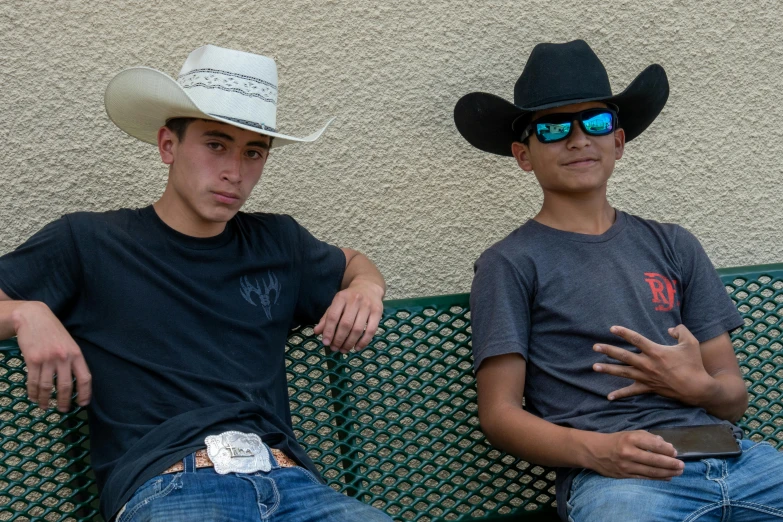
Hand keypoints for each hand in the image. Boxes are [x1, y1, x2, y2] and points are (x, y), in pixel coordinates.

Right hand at [14, 301, 90, 411]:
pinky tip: (34, 397)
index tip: (83, 404)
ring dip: (46, 400)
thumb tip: (74, 380)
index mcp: (76, 354)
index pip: (85, 378)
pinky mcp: (33, 360)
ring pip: (48, 387)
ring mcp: (48, 359)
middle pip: (66, 386)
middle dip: (64, 401)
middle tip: (63, 410)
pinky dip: (33, 392)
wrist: (34, 317)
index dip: (85, 393)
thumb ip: (72, 359)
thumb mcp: (69, 343)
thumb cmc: (53, 331)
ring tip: (45, 406)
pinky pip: (33, 382)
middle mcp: (64, 358)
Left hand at [313, 281, 383, 353]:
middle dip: (339, 339)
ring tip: (344, 350)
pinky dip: (363, 342)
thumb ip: (326, 318)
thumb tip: (317, 332)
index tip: (326, 343)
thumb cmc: (349, 298)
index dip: (328, 331)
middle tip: (335, 349)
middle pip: (346, 324)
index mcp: (341, 297)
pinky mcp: (378, 312)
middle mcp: (355, 300)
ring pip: (358, 329)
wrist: (368, 286)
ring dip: (350, 343)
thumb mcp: (336, 304)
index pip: (333, 316)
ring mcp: (367, 306)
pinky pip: (371, 330)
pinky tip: (357, 348)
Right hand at [584, 430, 683, 479]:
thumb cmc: (616, 440)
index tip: (675, 452)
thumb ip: (648, 437)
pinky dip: (658, 478)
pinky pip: (645, 478)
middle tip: (682, 465)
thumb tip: (666, 446)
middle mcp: (629, 452)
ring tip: (678, 472)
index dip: (667, 449)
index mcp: (631, 438)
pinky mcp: (625, 475)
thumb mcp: (630, 433)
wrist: (595, 451)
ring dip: (668, 472)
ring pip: (652, 471)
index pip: (654, 445)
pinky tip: (667, 477)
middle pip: (655, 460)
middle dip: (671, 463)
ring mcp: (627, 465)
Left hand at [593, 324, 709, 403]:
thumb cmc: (694, 364)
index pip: (636, 339)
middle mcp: (648, 364)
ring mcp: (646, 377)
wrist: (697, 388)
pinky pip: (632, 391)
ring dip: (608, 370)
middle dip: (608, 350)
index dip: (624, 333)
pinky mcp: (648, 388)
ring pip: (623, 372)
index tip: (612, 328)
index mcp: (656, 352)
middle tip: (594, 346)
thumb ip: (680, 331)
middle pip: (624, 356)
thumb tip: (670, 328)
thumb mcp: (691, 342)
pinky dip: (620, 394)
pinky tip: (609, 397)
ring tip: (594, 367)